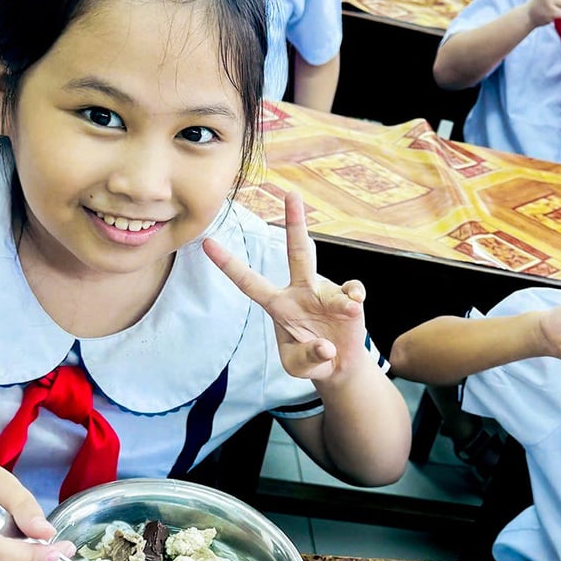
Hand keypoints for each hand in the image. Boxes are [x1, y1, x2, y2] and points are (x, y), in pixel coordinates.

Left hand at [204, 191, 368, 382]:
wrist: (338, 365)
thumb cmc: (309, 359)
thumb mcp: (297, 367)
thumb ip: (307, 357)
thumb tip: (325, 345)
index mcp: (278, 304)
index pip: (248, 282)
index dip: (228, 264)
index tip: (207, 243)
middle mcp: (301, 290)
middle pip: (297, 251)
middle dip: (295, 222)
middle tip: (292, 193)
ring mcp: (324, 292)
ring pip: (330, 287)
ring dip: (339, 304)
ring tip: (347, 314)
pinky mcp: (348, 298)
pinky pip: (352, 291)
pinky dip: (353, 301)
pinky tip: (353, 310)